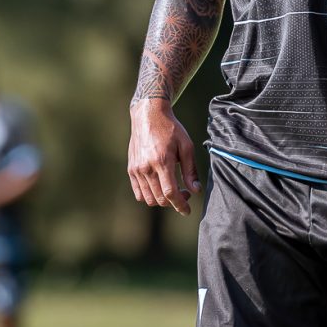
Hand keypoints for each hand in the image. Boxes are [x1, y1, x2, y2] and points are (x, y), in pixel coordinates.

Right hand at [128, 99, 201, 215]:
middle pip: (160, 199)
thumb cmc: (170, 129)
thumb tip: (195, 190)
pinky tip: (159, 187)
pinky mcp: (131, 169)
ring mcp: (136, 169)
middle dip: (174, 202)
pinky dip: (149, 196)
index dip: (180, 205)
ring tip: (172, 189)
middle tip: (184, 193)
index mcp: (162, 161)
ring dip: (162, 200)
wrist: (149, 116)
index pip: (170, 193)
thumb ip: (190, 170)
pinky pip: (139, 192)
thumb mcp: (186, 146)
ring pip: (149, 199)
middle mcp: (146, 167)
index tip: (187, 210)